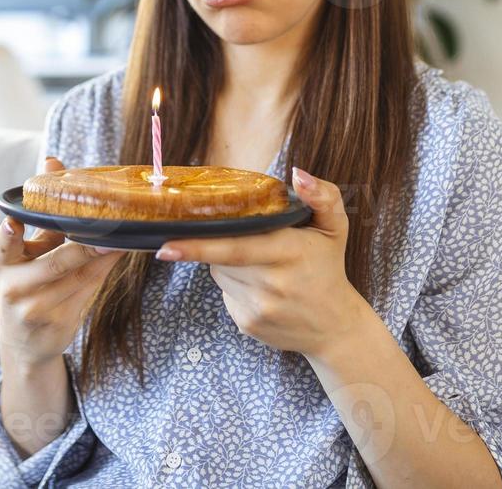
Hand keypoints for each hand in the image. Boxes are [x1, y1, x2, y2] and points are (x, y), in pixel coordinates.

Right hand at [0, 156, 123, 367]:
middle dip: (82, 248)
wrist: (25, 342)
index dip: (7, 236)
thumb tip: (51, 160)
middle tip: (107, 231)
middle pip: (54, 264)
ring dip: (104, 256)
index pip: (1, 248)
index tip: (13, 223)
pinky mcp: (61, 323)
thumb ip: (40, 211)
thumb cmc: (27, 282)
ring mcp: (38, 309)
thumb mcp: (25, 250)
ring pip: (79, 277)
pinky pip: (90, 290)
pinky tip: (122, 252)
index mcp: (2, 264)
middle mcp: (15, 288)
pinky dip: (106, 269)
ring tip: (124, 237)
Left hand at [155, 167, 367, 359]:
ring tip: (259, 264)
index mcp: (289, 253)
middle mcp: (271, 284)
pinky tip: (260, 286)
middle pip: (221, 257)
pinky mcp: (247, 324)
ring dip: (227, 263)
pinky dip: (234, 285)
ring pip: (219, 274)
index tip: (166, 243)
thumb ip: (321, 195)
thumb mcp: (335, 227)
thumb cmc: (329, 268)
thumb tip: (297, 174)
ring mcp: (258, 308)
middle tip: (235, 238)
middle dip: (219, 244)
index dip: (198, 246)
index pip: (235, 247)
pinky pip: (225, 294)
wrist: (335, 328)